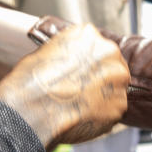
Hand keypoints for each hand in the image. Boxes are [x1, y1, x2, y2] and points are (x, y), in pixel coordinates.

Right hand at [0, 24, 129, 146]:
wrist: (32, 109)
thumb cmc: (32, 81)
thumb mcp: (47, 51)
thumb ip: (71, 52)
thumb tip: (75, 61)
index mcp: (89, 35)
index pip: (95, 46)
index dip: (87, 62)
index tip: (78, 73)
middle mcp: (109, 52)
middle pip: (110, 65)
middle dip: (99, 77)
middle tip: (80, 90)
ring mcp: (117, 80)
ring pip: (114, 88)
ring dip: (101, 96)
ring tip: (78, 105)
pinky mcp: (119, 106)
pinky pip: (113, 109)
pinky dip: (101, 114)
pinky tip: (82, 116)